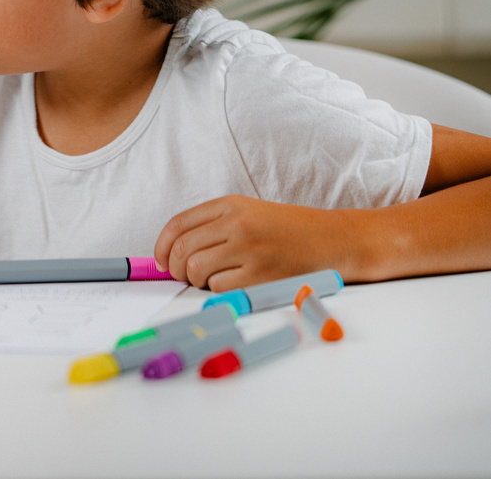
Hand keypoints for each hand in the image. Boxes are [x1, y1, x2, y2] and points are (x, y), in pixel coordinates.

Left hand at [153, 195, 354, 290]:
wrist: (335, 239)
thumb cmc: (289, 230)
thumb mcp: (249, 212)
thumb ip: (214, 225)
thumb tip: (173, 252)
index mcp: (230, 205)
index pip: (178, 224)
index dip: (162, 246)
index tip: (160, 260)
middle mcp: (237, 224)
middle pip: (182, 249)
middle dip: (176, 267)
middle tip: (184, 275)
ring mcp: (249, 249)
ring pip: (196, 269)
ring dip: (197, 280)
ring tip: (214, 278)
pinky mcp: (261, 275)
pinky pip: (219, 287)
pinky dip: (219, 290)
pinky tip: (235, 284)